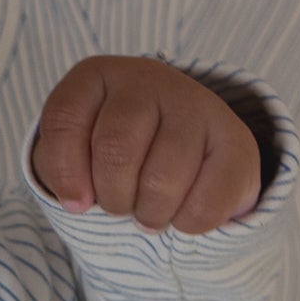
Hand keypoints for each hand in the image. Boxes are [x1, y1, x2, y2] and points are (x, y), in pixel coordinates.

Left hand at [30, 56, 261, 234]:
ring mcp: (197, 104)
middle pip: (115, 151)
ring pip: (162, 178)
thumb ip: (62, 168)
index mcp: (97, 76)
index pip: (65, 121)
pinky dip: (187, 223)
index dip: (65, 174)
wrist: (187, 149)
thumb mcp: (77, 150)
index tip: (76, 201)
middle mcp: (147, 80)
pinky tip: (183, 214)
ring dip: (150, 214)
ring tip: (150, 212)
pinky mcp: (236, 141)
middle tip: (120, 206)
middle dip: (112, 197)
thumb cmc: (116, 152)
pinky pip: (207, 201)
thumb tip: (77, 202)